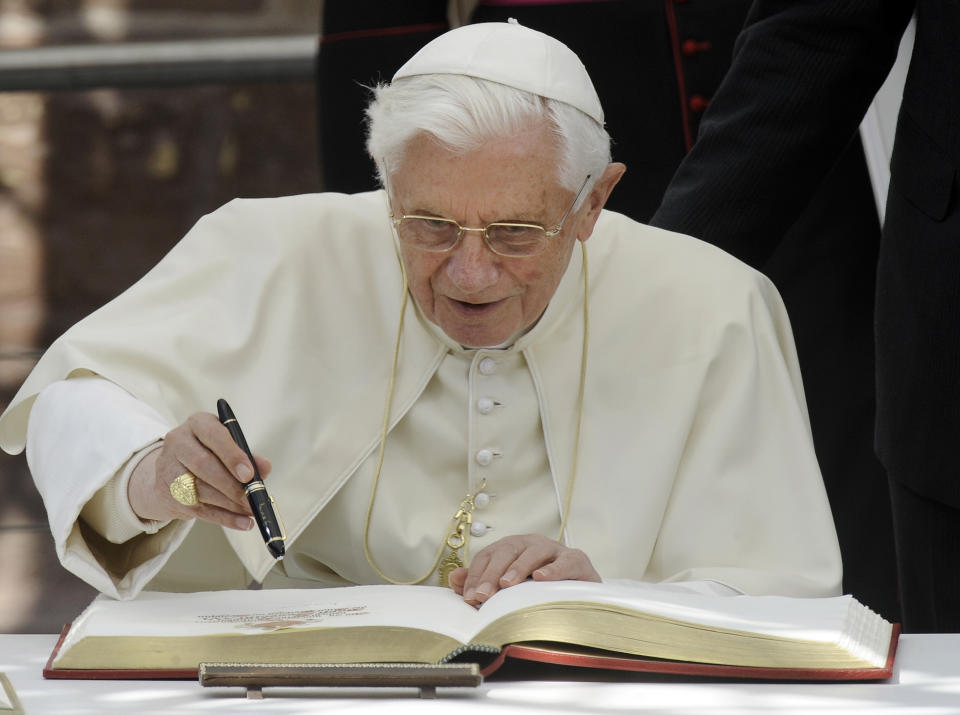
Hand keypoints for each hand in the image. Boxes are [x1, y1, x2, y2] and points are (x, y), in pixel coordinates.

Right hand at [128, 412, 271, 529]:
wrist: (170, 469)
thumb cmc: (209, 453)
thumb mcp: (227, 446)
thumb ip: (247, 455)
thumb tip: (265, 468)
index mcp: (197, 424)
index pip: (213, 435)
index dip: (232, 456)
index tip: (249, 474)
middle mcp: (178, 442)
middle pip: (203, 465)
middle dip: (231, 485)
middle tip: (252, 498)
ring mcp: (169, 468)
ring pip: (200, 490)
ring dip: (230, 504)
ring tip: (251, 509)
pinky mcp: (168, 494)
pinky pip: (200, 510)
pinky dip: (225, 518)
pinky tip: (244, 522)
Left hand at [448, 534, 599, 604]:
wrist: (580, 591)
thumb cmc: (539, 589)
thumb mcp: (509, 586)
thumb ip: (481, 582)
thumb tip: (454, 578)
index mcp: (513, 548)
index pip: (489, 555)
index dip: (477, 575)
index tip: (469, 598)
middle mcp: (532, 544)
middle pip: (508, 550)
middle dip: (492, 573)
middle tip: (482, 596)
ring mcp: (556, 550)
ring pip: (534, 551)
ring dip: (518, 567)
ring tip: (506, 584)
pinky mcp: (577, 560)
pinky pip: (565, 561)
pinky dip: (553, 569)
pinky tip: (541, 578)